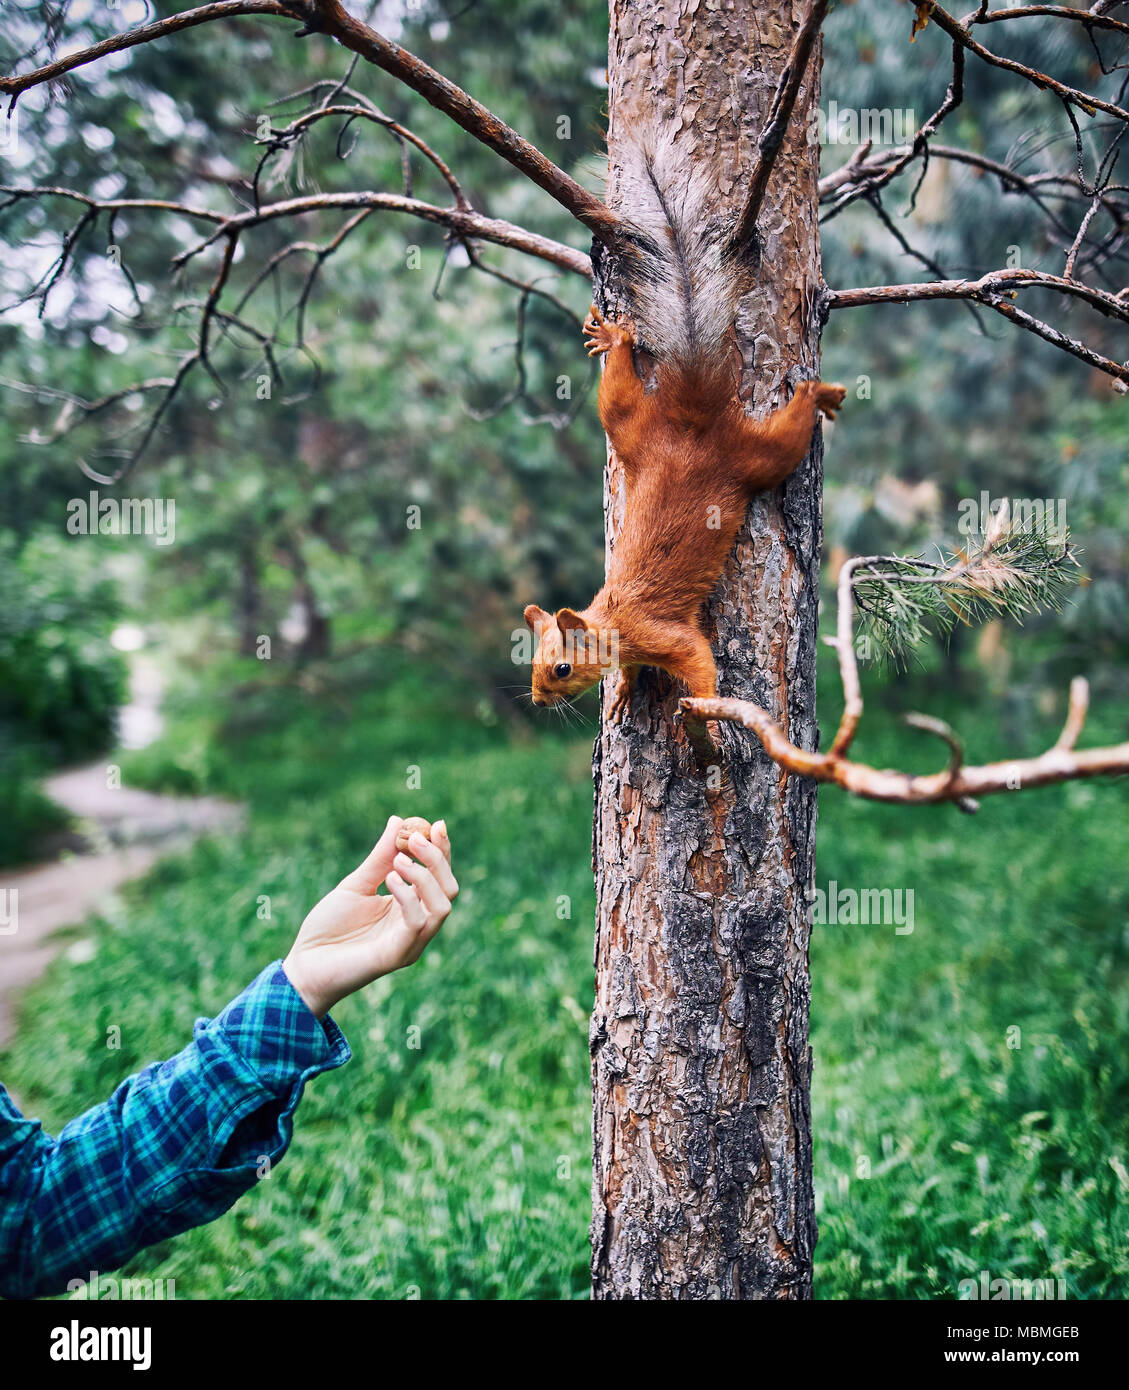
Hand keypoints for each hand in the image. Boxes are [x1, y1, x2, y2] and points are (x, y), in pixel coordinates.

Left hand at [283, 816, 457, 1016]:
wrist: (304, 964)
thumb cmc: (329, 927)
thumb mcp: (356, 884)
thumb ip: (380, 857)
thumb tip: (398, 821)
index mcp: (410, 908)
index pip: (439, 877)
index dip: (442, 851)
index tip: (436, 824)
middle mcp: (417, 925)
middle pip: (449, 889)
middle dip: (437, 859)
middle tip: (413, 838)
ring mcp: (410, 942)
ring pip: (442, 906)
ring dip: (424, 876)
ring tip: (397, 862)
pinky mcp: (397, 955)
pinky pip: (417, 922)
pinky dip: (408, 896)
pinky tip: (389, 880)